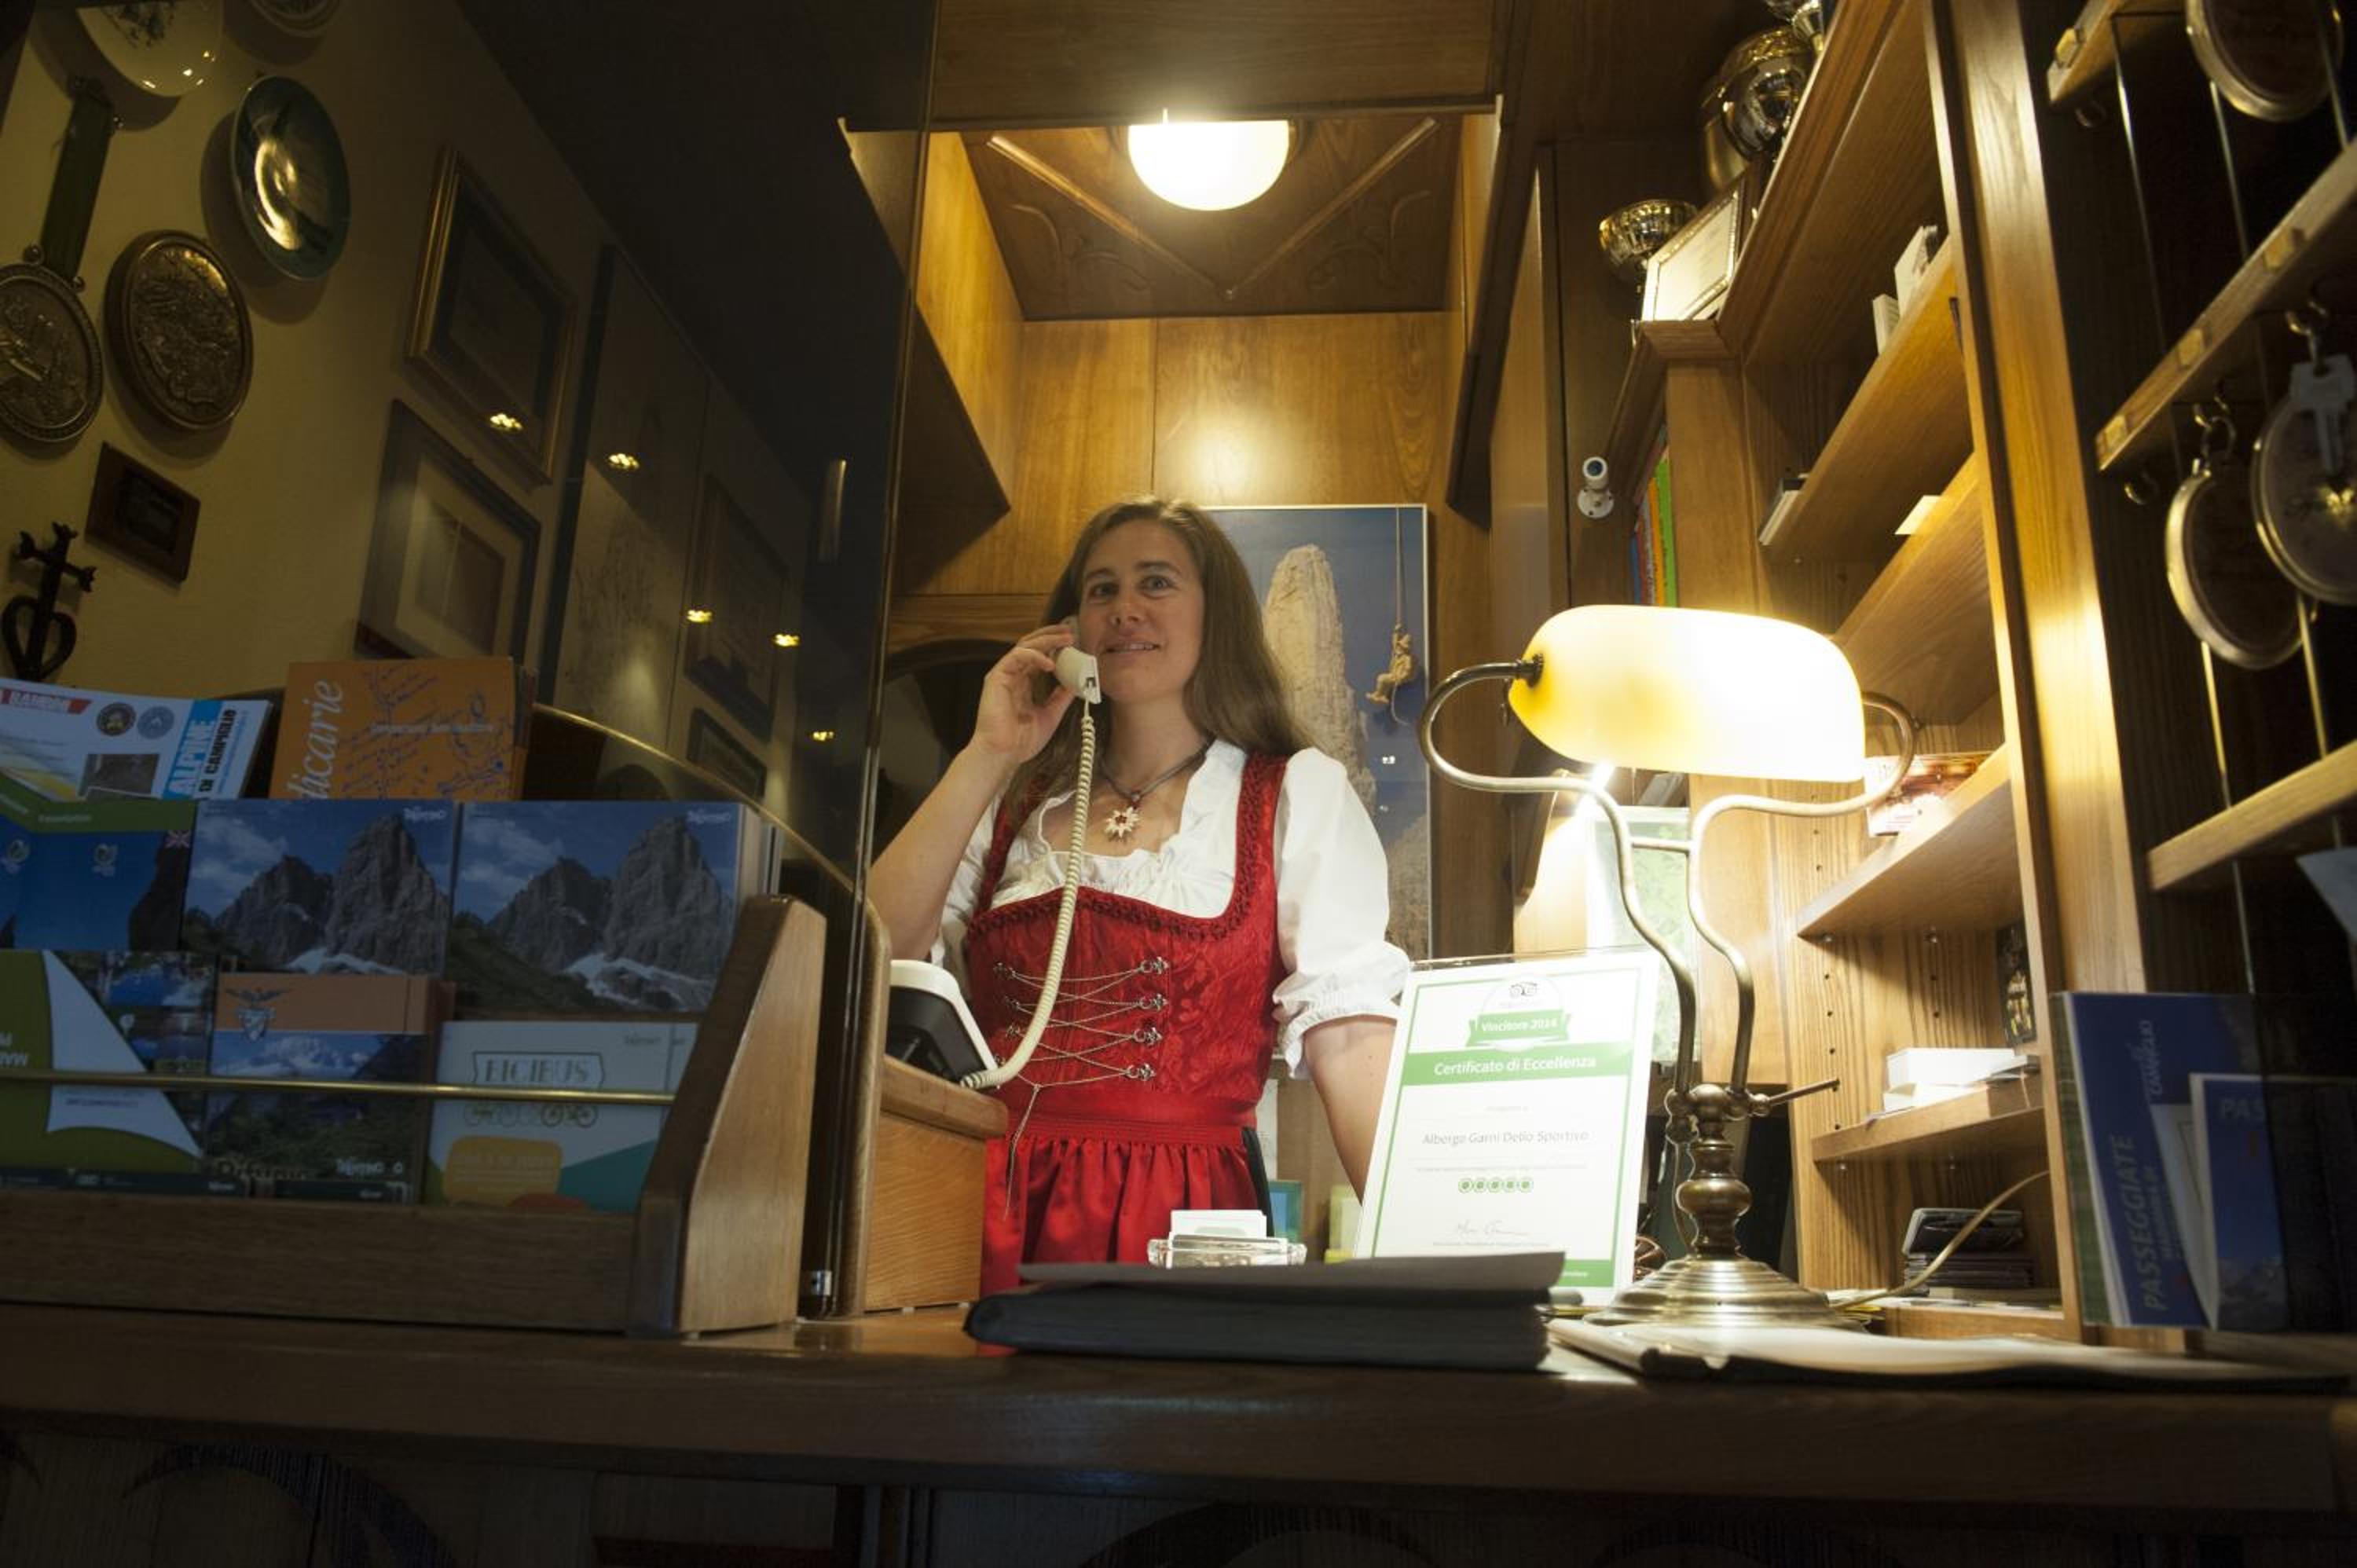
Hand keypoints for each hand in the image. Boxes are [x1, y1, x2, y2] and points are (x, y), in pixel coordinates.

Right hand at [967, 623, 1078, 772]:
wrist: (1003, 755)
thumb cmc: (1021, 740)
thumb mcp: (1050, 714)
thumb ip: (1060, 697)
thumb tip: (1076, 683)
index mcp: (1023, 684)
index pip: (1039, 657)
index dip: (1056, 648)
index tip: (1074, 644)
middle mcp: (1013, 676)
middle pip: (1031, 646)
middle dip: (1052, 637)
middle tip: (1071, 633)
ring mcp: (1003, 675)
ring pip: (1024, 646)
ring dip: (1046, 640)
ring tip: (1066, 639)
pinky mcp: (996, 677)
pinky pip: (1016, 657)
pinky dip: (1034, 655)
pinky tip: (1050, 663)